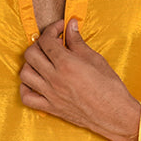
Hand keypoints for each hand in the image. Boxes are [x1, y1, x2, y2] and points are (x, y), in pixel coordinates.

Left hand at [19, 18, 140, 140]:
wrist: (115, 114)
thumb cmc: (109, 88)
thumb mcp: (95, 59)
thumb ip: (78, 42)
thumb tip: (71, 25)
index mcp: (66, 64)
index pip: (47, 41)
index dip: (51, 29)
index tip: (60, 28)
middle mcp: (54, 79)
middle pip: (31, 54)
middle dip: (39, 44)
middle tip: (53, 44)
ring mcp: (50, 95)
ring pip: (25, 74)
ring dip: (31, 63)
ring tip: (44, 61)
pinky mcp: (51, 108)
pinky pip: (27, 98)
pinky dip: (26, 88)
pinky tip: (36, 81)